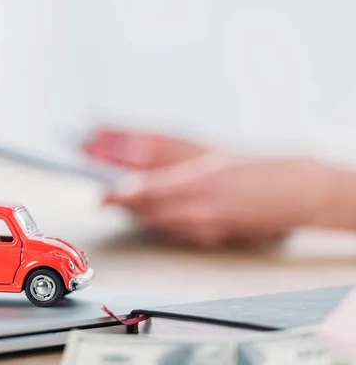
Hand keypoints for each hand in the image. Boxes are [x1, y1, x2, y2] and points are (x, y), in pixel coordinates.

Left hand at [83, 128, 337, 246]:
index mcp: (199, 182)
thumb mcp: (212, 162)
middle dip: (124, 206)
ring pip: (160, 223)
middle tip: (107, 198)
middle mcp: (200, 208)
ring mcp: (208, 226)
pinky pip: (179, 232)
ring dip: (140, 215)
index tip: (102, 195)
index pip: (146, 191)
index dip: (119, 196)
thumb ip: (173, 173)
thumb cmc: (258, 171)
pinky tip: (155, 215)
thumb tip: (139, 180)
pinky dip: (162, 223)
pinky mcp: (215, 237)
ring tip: (125, 205)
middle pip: (148, 212)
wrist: (296, 193)